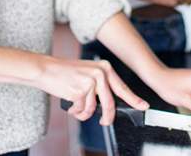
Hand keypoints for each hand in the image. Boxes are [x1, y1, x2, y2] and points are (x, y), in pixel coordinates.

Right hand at [34, 56, 148, 125]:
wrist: (46, 69)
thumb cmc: (66, 73)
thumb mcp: (88, 74)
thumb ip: (101, 86)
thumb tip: (111, 105)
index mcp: (104, 68)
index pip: (122, 87)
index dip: (134, 99)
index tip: (143, 106)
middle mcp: (100, 73)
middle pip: (110, 103)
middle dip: (107, 117)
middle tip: (105, 122)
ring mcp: (90, 81)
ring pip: (93, 109)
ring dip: (84, 113)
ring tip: (76, 106)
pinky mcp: (80, 90)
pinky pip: (82, 110)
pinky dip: (76, 111)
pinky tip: (71, 104)